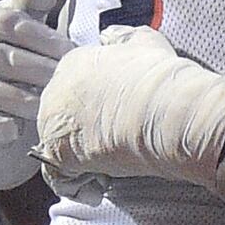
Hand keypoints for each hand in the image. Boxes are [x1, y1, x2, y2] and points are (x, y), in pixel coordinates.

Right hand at [0, 0, 69, 188]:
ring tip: (40, 108)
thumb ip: (31, 8)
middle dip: (31, 69)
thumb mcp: (23, 37)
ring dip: (11, 98)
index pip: (2, 19)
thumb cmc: (14, 71)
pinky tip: (12, 130)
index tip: (70, 53)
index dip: (38, 35)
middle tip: (62, 84)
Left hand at [34, 29, 224, 182]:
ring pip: (58, 148)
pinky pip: (59, 177)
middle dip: (82, 136)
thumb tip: (110, 38)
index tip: (117, 123)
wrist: (170, 110)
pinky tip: (102, 185)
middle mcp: (56, 89)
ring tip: (111, 166)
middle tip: (114, 146)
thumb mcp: (145, 42)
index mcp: (73, 62)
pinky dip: (79, 186)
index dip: (95, 112)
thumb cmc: (163, 78)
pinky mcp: (60, 153)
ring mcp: (54, 122)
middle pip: (60, 119)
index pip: (72, 93)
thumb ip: (122, 39)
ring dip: (80, 161)